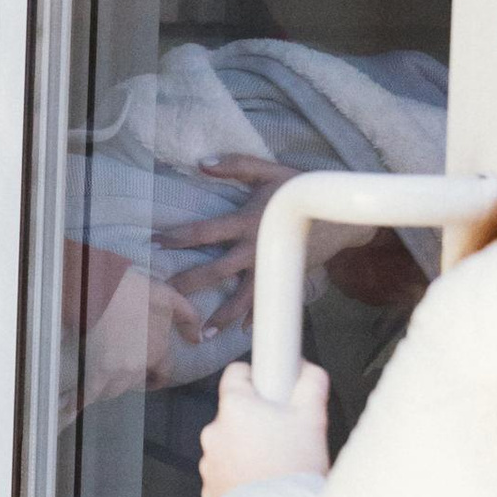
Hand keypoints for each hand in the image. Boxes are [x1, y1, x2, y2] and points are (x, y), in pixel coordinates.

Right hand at [78, 270, 194, 402]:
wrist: (103, 287)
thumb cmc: (134, 289)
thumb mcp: (169, 297)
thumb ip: (188, 318)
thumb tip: (199, 339)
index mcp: (158, 351)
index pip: (162, 375)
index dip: (157, 377)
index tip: (151, 378)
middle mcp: (139, 366)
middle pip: (135, 384)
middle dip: (129, 379)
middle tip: (118, 371)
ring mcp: (116, 371)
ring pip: (113, 391)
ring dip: (108, 388)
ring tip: (99, 384)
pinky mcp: (95, 370)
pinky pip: (89, 393)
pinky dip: (81, 402)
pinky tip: (72, 411)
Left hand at [153, 158, 295, 332]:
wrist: (341, 216)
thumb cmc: (302, 190)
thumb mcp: (270, 171)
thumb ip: (237, 165)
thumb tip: (202, 163)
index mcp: (248, 222)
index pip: (205, 232)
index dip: (179, 237)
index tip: (154, 243)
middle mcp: (255, 249)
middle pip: (216, 271)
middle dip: (190, 283)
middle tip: (166, 296)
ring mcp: (270, 268)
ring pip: (242, 298)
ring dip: (222, 316)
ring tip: (204, 333)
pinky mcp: (284, 278)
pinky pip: (267, 303)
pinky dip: (256, 318)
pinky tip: (243, 332)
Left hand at [199, 360, 328, 496]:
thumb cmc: (293, 471)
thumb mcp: (313, 418)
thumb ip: (310, 383)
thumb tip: (307, 369)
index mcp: (235, 408)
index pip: (236, 373)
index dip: (258, 377)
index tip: (273, 388)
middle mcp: (214, 432)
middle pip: (236, 413)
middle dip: (258, 420)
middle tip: (285, 435)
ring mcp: (209, 462)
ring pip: (230, 444)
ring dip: (249, 449)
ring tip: (277, 464)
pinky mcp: (210, 489)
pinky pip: (226, 473)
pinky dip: (242, 475)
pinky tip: (264, 483)